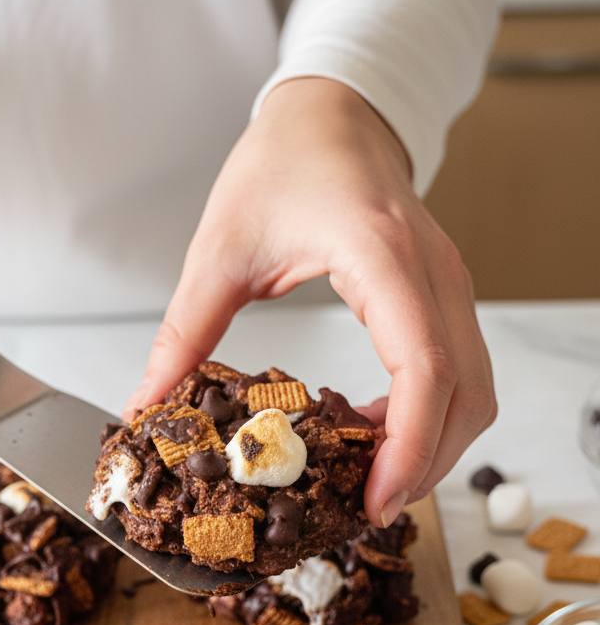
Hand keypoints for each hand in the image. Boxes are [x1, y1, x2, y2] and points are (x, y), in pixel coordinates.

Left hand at [124, 77, 495, 527]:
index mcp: (382, 255)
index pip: (424, 368)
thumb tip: (149, 406)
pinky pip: (458, 374)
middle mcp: (433, 275)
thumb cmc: (284, 160)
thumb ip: (184, 333)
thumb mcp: (219, 248)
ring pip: (474, 393)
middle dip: (423, 467)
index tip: (375, 499)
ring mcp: (448, 286)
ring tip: (366, 484)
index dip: (407, 447)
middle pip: (464, 397)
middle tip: (362, 512)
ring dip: (431, 448)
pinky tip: (370, 437)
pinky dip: (428, 419)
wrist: (333, 112)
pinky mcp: (443, 299)